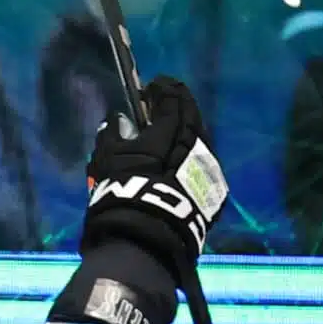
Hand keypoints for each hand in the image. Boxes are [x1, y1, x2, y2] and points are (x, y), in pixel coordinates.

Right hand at [83, 77, 225, 273]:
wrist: (148, 236)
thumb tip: (118, 120)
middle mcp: (197, 142)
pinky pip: (203, 165)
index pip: (172, 98)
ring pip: (201, 140)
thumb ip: (112, 135)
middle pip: (192, 116)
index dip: (163, 89)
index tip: (152, 87)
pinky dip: (192, 160)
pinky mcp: (214, 190)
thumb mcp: (108, 160)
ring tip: (172, 137)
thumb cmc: (124, 192)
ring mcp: (209, 166)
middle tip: (165, 105)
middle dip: (179, 108)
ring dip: (187, 134)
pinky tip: (181, 167)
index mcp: (172, 130)